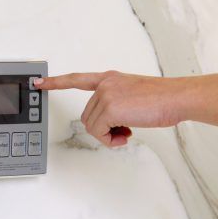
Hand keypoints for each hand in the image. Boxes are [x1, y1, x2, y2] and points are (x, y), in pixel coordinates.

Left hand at [36, 71, 184, 146]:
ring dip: (108, 136)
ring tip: (127, 132)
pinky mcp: (110, 108)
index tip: (39, 82)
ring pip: (93, 126)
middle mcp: (105, 84)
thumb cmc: (163, 99)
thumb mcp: (133, 95)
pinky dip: (110, 140)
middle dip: (104, 129)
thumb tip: (109, 126)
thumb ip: (116, 103)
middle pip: (88, 116)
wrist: (178, 98)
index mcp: (110, 78)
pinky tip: (126, 134)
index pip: (77, 79)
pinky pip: (99, 132)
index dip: (57, 82)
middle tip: (123, 131)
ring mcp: (106, 95)